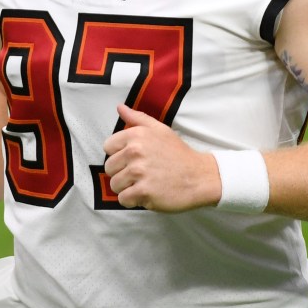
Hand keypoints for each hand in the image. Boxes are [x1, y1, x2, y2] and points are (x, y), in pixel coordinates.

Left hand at [103, 103, 220, 211]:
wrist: (200, 176)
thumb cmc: (178, 154)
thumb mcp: (160, 130)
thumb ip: (138, 118)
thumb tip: (120, 107)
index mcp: (136, 135)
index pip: (108, 147)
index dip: (119, 154)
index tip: (133, 159)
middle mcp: (135, 152)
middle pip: (109, 168)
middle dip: (122, 172)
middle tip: (141, 174)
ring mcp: (139, 172)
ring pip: (114, 185)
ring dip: (127, 188)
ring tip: (145, 183)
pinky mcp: (144, 192)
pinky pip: (123, 199)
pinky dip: (133, 200)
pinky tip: (147, 194)